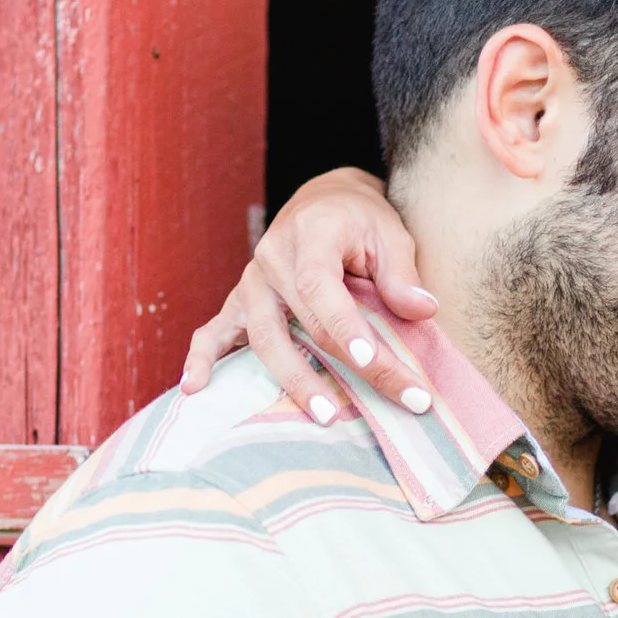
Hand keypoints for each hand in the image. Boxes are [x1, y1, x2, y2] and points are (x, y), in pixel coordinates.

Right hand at [179, 167, 440, 421]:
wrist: (324, 200)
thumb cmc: (360, 220)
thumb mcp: (389, 232)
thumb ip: (401, 272)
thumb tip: (423, 310)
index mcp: (310, 234)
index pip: (321, 288)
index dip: (345, 326)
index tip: (371, 361)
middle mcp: (273, 259)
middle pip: (302, 323)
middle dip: (349, 368)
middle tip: (394, 400)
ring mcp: (252, 282)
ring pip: (263, 337)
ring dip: (293, 380)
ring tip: (327, 416)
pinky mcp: (240, 301)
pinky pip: (212, 331)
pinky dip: (202, 359)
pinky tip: (194, 389)